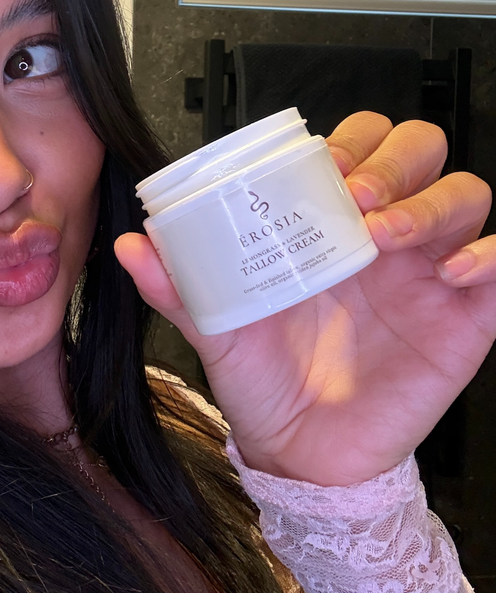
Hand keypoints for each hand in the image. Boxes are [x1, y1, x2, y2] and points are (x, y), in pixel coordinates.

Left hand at [115, 113, 495, 486]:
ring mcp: (430, 272)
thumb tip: (133, 245)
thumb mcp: (218, 327)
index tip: (325, 166)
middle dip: (396, 161)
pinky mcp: (467, 318)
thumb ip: (180, 286)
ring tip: (389, 237)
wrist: (300, 451)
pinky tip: (455, 272)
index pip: (361, 145)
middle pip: (422, 153)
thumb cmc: (264, 378)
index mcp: (329, 223)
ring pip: (466, 195)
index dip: (353, 140)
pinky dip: (493, 257)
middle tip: (358, 199)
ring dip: (434, 202)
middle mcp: (386, 235)